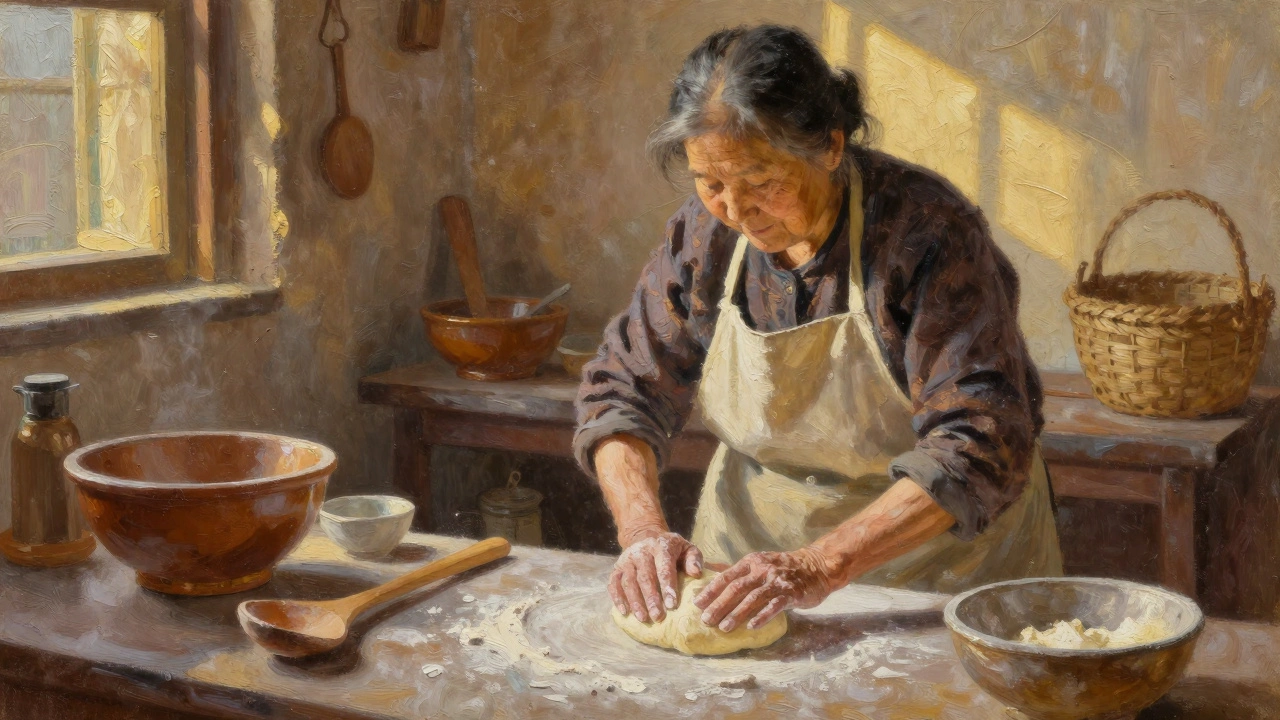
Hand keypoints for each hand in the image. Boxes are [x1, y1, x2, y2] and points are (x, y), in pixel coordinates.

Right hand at [608, 529, 703, 622]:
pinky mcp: (617, 568)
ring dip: (635, 601)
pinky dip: (617, 598)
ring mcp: (626, 559)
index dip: (667, 586)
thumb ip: (694, 559)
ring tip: (643, 618)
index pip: (664, 567)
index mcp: (661, 546)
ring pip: (629, 582)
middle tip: (657, 617)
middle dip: (651, 598)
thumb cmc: (672, 550)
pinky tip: (624, 612)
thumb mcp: (686, 548)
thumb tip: (696, 573)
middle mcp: (641, 551)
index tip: (672, 605)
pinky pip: (614, 583)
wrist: (646, 537)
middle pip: (645, 576)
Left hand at [692, 547, 836, 631]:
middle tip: (705, 620)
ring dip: (736, 614)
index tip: (696, 603)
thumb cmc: (783, 568)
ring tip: (723, 627)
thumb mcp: (759, 563)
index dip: (710, 590)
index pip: (726, 576)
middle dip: (719, 605)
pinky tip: (752, 627)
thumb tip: (710, 573)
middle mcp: (762, 570)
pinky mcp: (791, 593)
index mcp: (751, 562)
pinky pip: (774, 606)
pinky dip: (762, 616)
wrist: (816, 566)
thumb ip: (737, 570)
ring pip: (753, 598)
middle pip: (736, 588)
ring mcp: (777, 581)